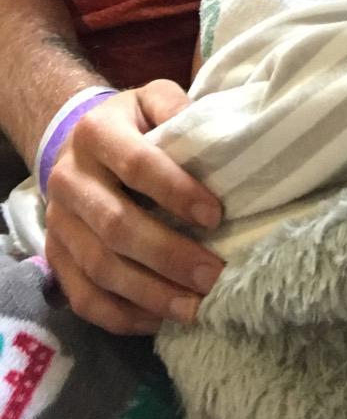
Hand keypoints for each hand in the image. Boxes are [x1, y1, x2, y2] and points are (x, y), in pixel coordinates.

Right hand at [44, 80, 223, 335]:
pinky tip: (161, 319)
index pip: (137, 165)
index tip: (216, 215)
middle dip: (170, 255)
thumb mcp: (152, 99)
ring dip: (151, 294)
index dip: (177, 192)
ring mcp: (58, 224)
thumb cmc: (131, 124)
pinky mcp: (55, 258)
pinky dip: (124, 316)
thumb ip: (178, 107)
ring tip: (195, 307)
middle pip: (117, 226)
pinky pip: (85, 298)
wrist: (74, 144)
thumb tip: (218, 138)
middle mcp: (69, 179)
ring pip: (101, 269)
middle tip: (213, 275)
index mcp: (96, 133)